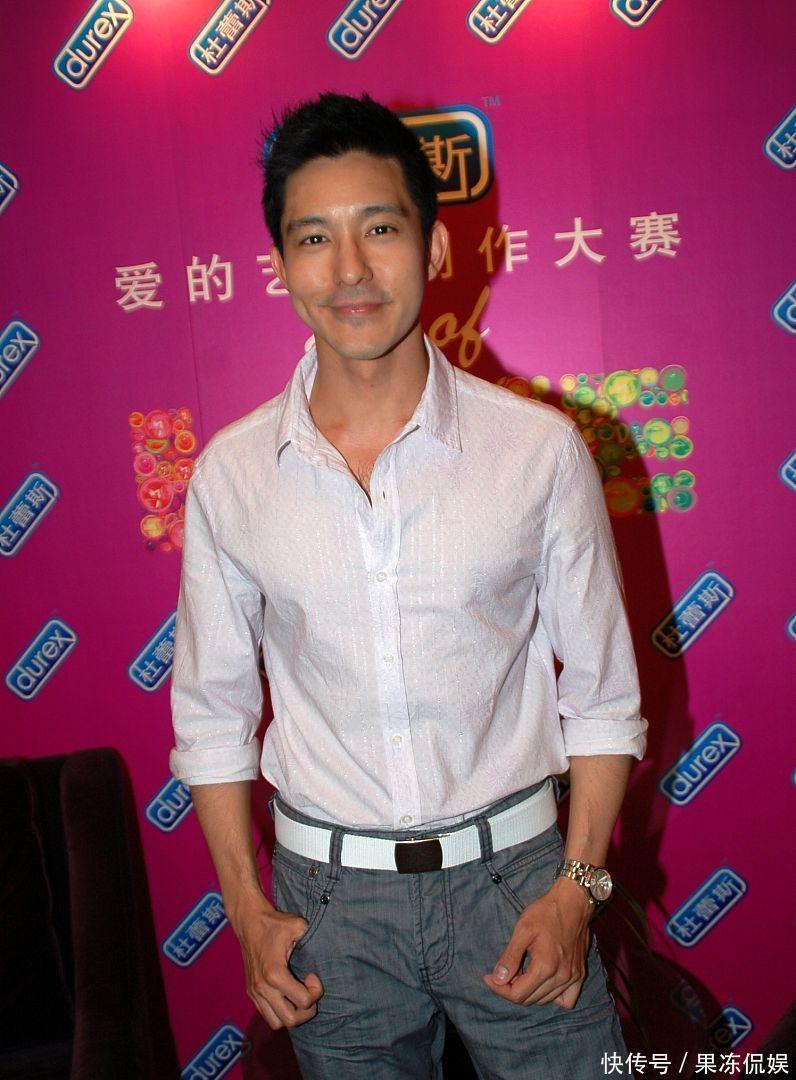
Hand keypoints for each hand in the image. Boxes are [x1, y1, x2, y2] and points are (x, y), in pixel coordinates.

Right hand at [232, 895, 323, 1029]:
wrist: (249, 922)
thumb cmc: (275, 923)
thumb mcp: (298, 925)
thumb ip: (312, 938)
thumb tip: (326, 949)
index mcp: (274, 973)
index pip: (303, 1002)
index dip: (316, 991)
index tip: (312, 975)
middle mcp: (263, 988)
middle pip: (290, 1020)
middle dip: (306, 1010)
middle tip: (309, 991)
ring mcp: (255, 992)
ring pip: (277, 1023)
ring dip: (292, 1014)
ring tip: (298, 996)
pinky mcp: (251, 993)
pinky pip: (267, 1015)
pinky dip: (280, 1012)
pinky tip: (288, 994)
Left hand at [483, 877, 591, 1008]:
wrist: (573, 902)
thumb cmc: (546, 912)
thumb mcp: (522, 930)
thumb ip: (510, 957)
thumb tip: (497, 979)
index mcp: (545, 966)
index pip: (517, 994)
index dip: (499, 988)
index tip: (488, 976)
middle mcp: (561, 977)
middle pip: (530, 1000)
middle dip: (511, 989)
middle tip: (504, 970)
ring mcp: (573, 978)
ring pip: (545, 1001)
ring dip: (529, 991)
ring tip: (521, 972)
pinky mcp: (580, 975)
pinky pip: (566, 1000)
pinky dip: (552, 996)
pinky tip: (543, 981)